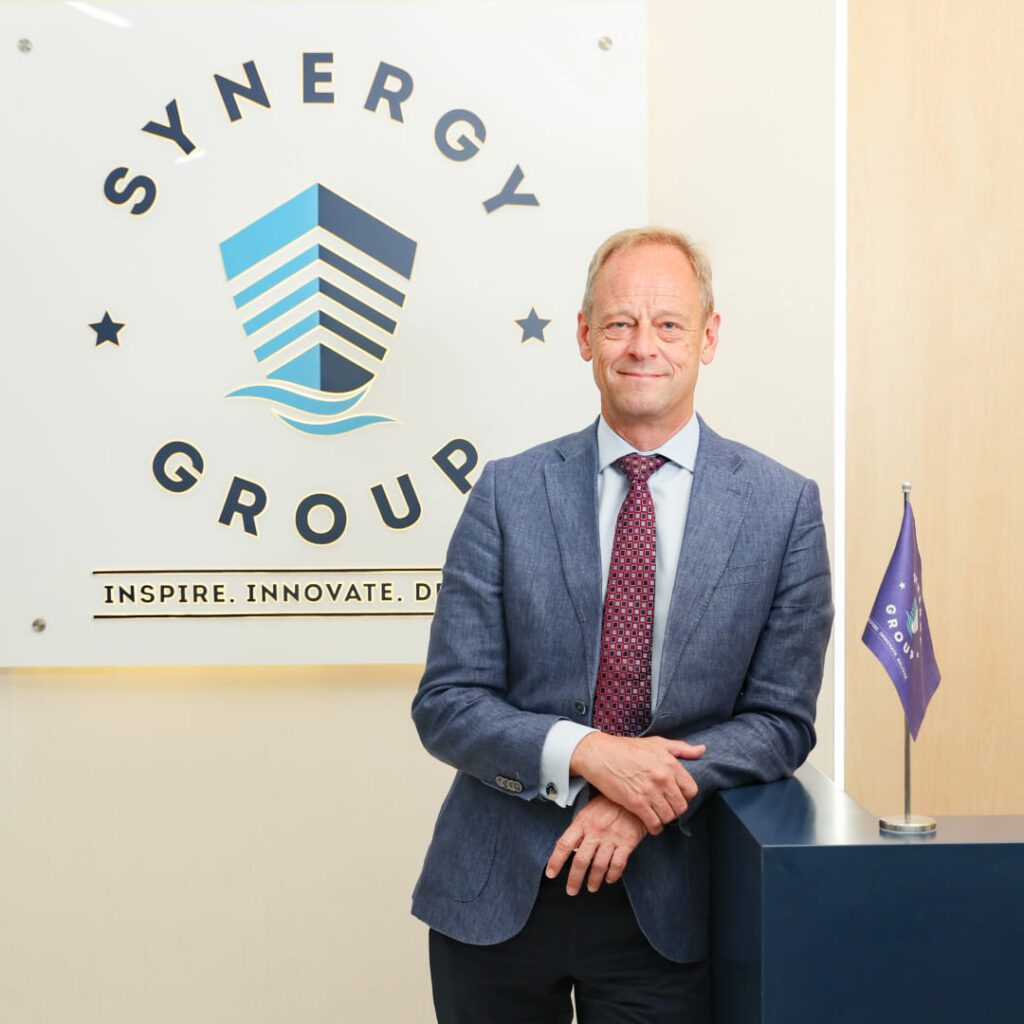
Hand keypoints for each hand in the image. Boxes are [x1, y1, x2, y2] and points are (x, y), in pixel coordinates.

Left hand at [545, 793, 647, 894]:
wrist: (634, 796)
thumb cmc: (610, 802)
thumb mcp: (589, 808)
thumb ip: (580, 827)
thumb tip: (569, 846)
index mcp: (583, 822)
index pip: (564, 844)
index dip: (555, 861)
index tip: (551, 873)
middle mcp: (595, 831)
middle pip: (580, 861)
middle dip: (574, 879)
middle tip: (571, 890)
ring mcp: (611, 838)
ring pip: (598, 866)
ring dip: (594, 880)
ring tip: (591, 887)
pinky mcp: (627, 843)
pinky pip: (617, 864)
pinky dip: (612, 875)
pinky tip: (609, 879)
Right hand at [569, 732, 703, 833]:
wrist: (600, 754)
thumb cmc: (627, 748)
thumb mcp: (657, 743)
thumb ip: (682, 748)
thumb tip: (702, 750)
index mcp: (671, 763)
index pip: (691, 790)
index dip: (685, 796)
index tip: (675, 796)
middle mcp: (663, 778)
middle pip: (681, 806)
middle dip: (674, 809)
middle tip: (666, 807)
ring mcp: (650, 792)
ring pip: (668, 817)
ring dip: (664, 819)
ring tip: (658, 814)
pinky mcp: (636, 803)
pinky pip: (653, 823)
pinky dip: (654, 827)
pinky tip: (651, 824)